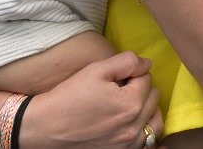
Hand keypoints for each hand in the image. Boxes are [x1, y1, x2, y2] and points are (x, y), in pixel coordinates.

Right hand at [24, 52, 162, 148]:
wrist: (46, 127)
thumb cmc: (69, 96)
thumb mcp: (96, 70)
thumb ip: (127, 62)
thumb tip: (147, 63)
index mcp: (130, 103)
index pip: (147, 78)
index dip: (133, 73)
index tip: (117, 77)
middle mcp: (133, 127)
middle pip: (154, 98)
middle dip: (141, 89)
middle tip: (121, 89)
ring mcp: (129, 144)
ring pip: (155, 121)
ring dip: (148, 109)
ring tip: (131, 104)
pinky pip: (147, 143)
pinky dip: (145, 131)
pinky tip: (135, 124)